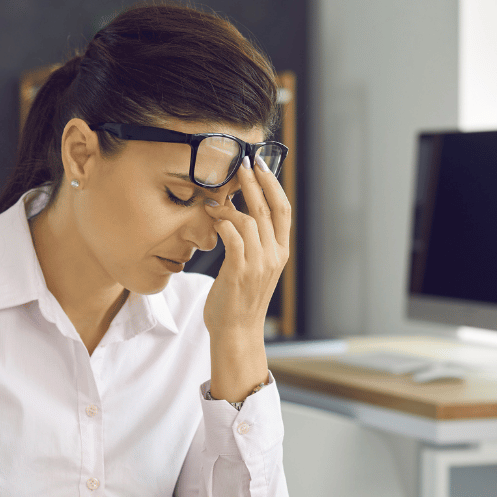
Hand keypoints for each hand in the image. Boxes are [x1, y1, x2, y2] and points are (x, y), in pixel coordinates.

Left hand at [202, 155, 290, 401]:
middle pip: (269, 208)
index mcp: (280, 253)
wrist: (236, 332)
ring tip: (214, 201)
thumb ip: (254, 245)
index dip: (274, 185)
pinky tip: (213, 219)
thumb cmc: (239, 300)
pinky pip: (233, 236)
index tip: (261, 165)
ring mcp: (259, 264)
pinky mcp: (240, 271)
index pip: (284, 210)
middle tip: (242, 163)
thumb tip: (241, 217)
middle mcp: (274, 256)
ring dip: (230, 205)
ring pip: (250, 220)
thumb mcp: (254, 269)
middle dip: (255, 182)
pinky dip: (223, 223)